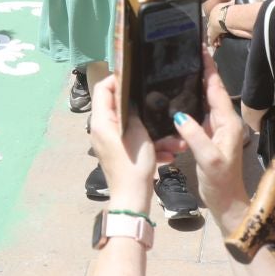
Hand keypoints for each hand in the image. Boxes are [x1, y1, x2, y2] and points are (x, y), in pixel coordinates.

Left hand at [87, 75, 169, 208]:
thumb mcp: (137, 131)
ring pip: (133, 128)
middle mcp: (101, 130)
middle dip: (142, 109)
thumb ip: (133, 110)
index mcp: (101, 121)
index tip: (136, 77)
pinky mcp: (120, 155)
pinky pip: (135, 143)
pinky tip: (169, 154)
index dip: (116, 78)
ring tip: (174, 140)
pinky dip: (151, 146)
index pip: (102, 88)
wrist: (133, 199)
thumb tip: (132, 96)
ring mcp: (110, 143)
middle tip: (158, 103)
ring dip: (153, 132)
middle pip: (120, 108)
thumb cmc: (133, 162)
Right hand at [171, 53, 251, 227]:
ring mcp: (216, 129)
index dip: (209, 69)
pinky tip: (177, 96)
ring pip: (204, 100)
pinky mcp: (208, 136)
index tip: (201, 49)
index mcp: (228, 122)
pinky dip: (189, 101)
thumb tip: (179, 115)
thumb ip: (196, 136)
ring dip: (194, 84)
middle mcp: (224, 121)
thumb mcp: (208, 159)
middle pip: (211, 90)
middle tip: (186, 52)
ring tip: (179, 68)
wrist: (226, 203)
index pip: (217, 89)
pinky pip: (198, 112)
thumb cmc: (220, 182)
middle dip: (201, 71)